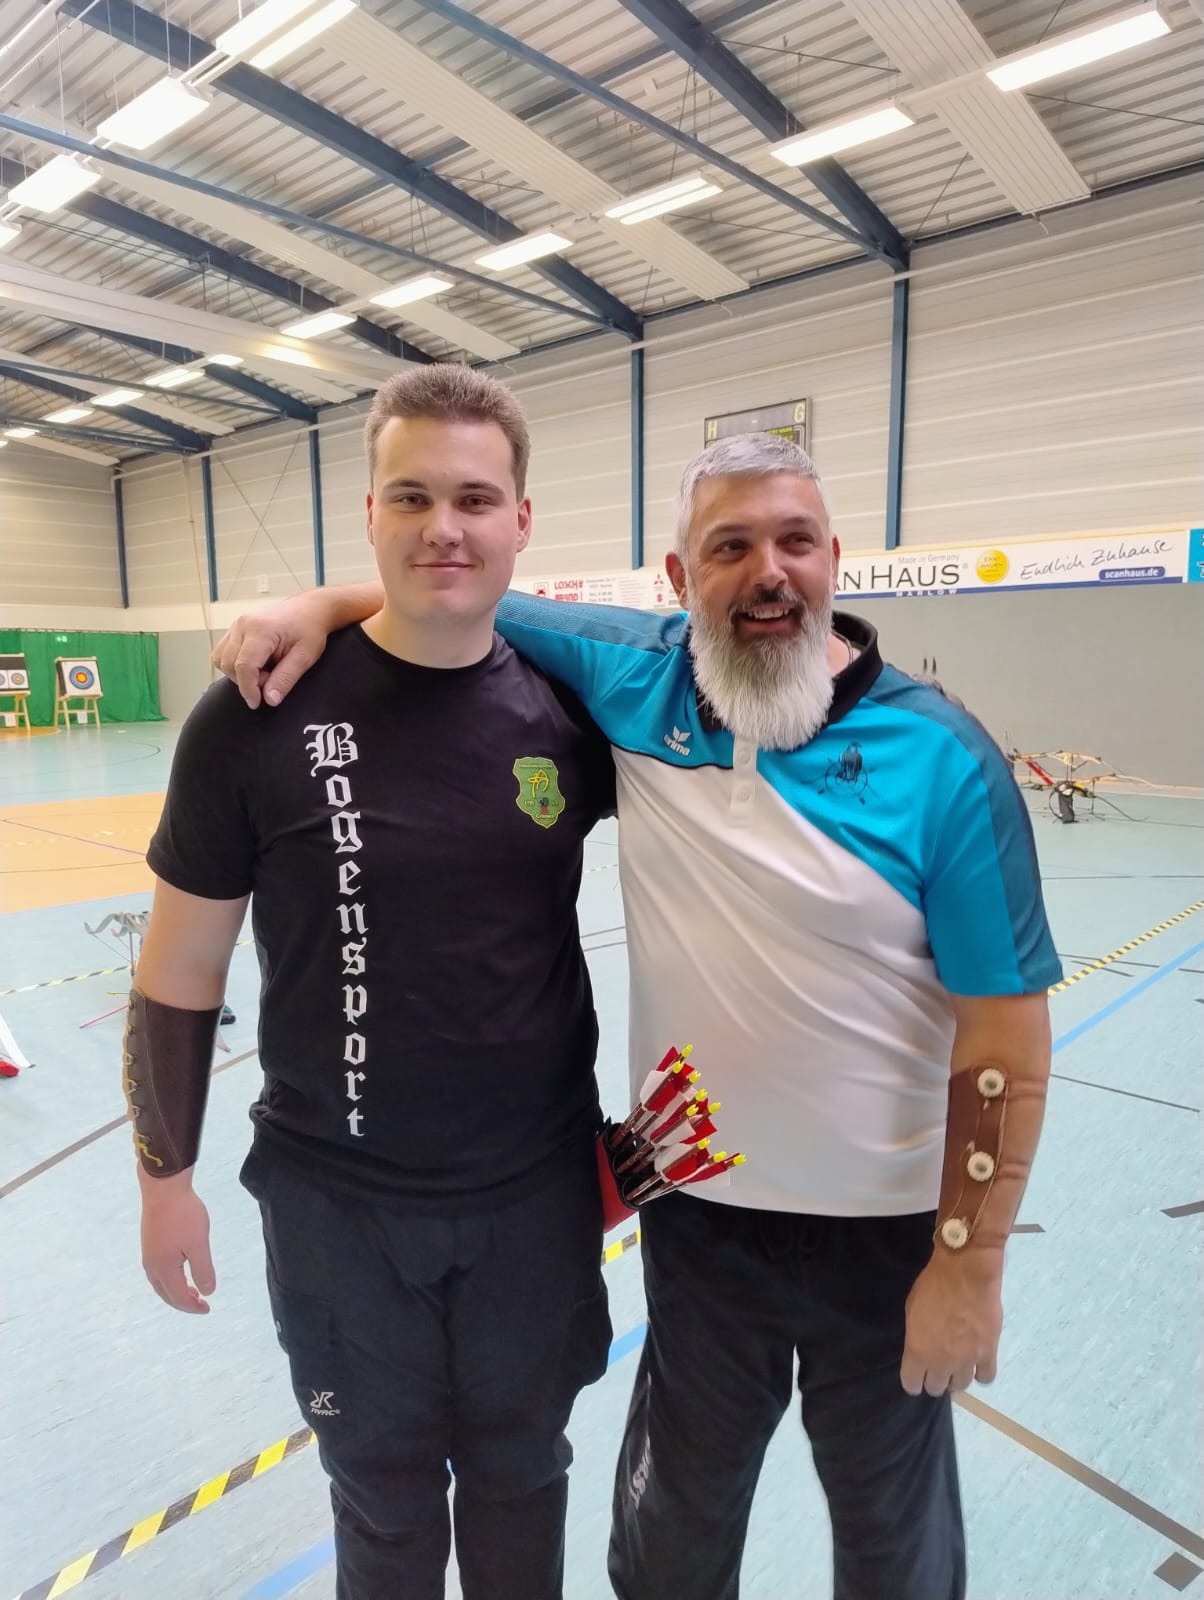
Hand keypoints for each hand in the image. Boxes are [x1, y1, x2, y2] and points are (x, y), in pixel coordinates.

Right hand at [139, 1167, 215, 1313]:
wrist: (163, 1187)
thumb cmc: (183, 1214)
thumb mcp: (199, 1244)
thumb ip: (203, 1270)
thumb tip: (208, 1292)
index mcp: (164, 1269)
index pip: (178, 1297)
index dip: (193, 1306)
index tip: (207, 1308)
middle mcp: (151, 1265)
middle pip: (166, 1293)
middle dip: (183, 1302)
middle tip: (201, 1304)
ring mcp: (148, 1253)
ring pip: (160, 1282)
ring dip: (175, 1291)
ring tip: (191, 1291)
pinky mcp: (149, 1242)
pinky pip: (157, 1270)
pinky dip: (169, 1279)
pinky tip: (178, 1270)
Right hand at [211, 598, 330, 708]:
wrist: (310, 609)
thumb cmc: (310, 629)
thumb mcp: (305, 657)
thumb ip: (286, 678)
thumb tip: (269, 699)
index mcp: (261, 629)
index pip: (244, 666)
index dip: (248, 689)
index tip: (257, 703)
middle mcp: (243, 624)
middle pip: (228, 663)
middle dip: (246, 681)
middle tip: (270, 680)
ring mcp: (237, 624)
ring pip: (221, 658)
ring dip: (237, 673)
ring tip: (264, 671)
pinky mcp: (235, 628)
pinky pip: (223, 651)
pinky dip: (234, 664)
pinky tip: (256, 664)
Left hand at [900, 1248, 1002, 1396]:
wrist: (965, 1274)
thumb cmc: (933, 1285)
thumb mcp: (912, 1309)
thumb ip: (917, 1336)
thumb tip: (922, 1346)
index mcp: (918, 1351)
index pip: (912, 1383)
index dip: (913, 1381)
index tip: (916, 1376)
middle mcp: (941, 1362)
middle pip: (937, 1388)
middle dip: (935, 1380)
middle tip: (938, 1367)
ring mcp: (966, 1360)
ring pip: (961, 1386)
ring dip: (956, 1377)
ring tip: (957, 1366)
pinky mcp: (988, 1353)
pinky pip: (986, 1377)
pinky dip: (981, 1373)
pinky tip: (978, 1363)